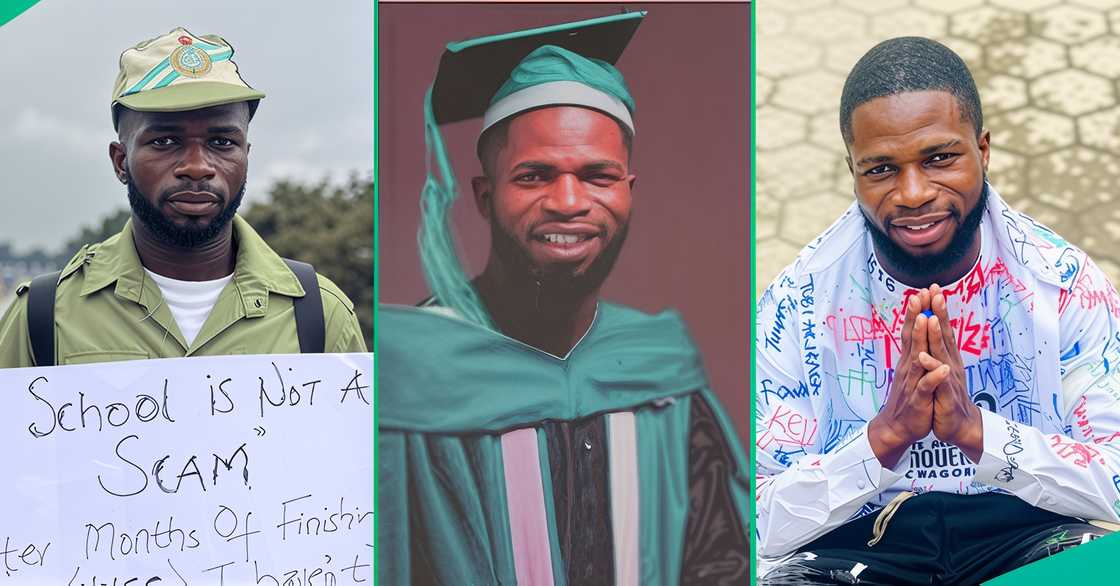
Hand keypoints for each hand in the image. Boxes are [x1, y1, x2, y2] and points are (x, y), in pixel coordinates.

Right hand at [869, 292, 947, 466]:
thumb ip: (916, 352)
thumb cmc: (910, 398)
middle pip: (913, 338)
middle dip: (917, 316)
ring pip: (918, 357)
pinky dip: (933, 377)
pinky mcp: (919, 400)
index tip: (922, 292)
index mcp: (910, 360)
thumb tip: (920, 331)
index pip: (914, 332)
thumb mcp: (913, 372)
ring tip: (927, 319)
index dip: (918, 313)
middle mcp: (909, 367)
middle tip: (920, 294)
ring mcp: (913, 383)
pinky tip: (940, 368)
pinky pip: (927, 387)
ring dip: (922, 338)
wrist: (898, 427)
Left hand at [924, 284, 983, 462]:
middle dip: (939, 312)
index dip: (936, 309)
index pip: (941, 329)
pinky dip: (931, 368)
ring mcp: (948, 378)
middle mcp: (949, 363)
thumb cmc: (947, 396)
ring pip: (941, 353)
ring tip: (931, 317)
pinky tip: (923, 357)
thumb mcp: (940, 370)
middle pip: (944, 334)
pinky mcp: (945, 395)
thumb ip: (937, 350)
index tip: (932, 288)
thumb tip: (933, 329)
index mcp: (946, 357)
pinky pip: (937, 380)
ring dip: (937, 335)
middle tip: (935, 291)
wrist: (959, 426)